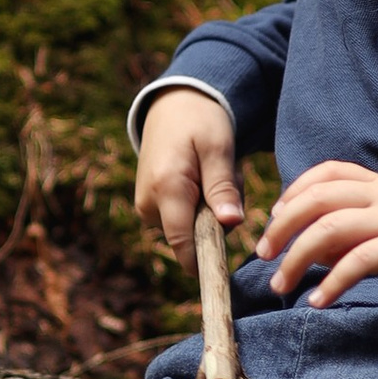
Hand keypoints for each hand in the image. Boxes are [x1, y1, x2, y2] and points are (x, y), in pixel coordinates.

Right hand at [134, 87, 242, 254]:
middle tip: (229, 179)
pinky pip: (184, 220)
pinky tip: (203, 178)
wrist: (172, 103)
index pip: (184, 244)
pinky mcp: (150, 207)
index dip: (206, 263)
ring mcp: (146, 207)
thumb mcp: (218, 146)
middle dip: (218, 220)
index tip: (229, 275)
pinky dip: (201, 205)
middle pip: (194, 238)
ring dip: (212, 210)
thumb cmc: (199, 120)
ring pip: (191, 229)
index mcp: (166, 189)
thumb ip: (223, 186)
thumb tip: (230, 223)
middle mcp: (148, 204)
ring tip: (214, 172)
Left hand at [257, 160, 377, 306]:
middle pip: (317, 199)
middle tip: (264, 256)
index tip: (274, 219)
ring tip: (282, 284)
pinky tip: (319, 301)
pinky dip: (333, 282)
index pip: (325, 173)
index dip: (292, 192)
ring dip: (297, 258)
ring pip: (331, 229)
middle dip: (282, 226)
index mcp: (377, 184)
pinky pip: (360, 261)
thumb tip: (310, 252)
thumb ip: (350, 232)